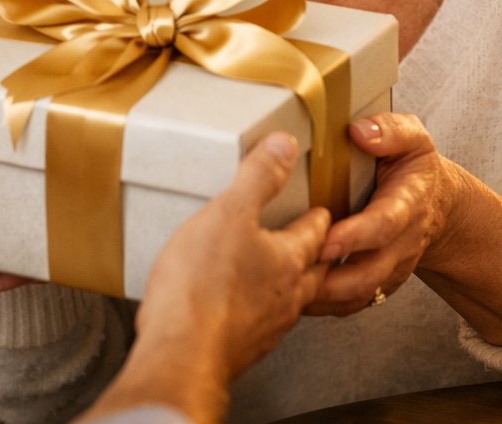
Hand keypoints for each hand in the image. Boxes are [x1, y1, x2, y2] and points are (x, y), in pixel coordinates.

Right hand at [85, 133, 329, 423]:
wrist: (179, 356)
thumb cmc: (204, 287)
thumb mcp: (229, 213)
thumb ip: (258, 177)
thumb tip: (285, 145)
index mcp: (290, 261)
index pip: (317, 233)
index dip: (320, 216)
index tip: (322, 208)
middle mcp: (286, 298)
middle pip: (312, 270)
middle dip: (313, 253)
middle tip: (311, 238)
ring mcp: (265, 328)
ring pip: (287, 299)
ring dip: (285, 283)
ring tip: (273, 269)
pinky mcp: (239, 348)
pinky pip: (256, 323)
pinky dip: (255, 309)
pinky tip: (235, 304)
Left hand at [305, 112, 458, 315]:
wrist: (434, 204)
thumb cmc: (413, 168)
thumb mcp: (412, 138)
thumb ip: (390, 131)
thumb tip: (359, 131)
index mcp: (407, 204)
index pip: (383, 225)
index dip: (355, 236)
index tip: (325, 238)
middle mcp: (400, 244)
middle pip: (368, 273)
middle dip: (332, 277)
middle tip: (295, 269)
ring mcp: (388, 268)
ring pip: (356, 295)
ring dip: (321, 295)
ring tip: (285, 286)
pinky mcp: (376, 284)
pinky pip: (350, 304)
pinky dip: (323, 305)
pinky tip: (294, 295)